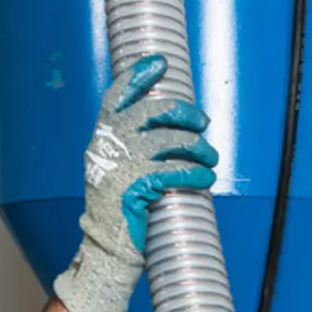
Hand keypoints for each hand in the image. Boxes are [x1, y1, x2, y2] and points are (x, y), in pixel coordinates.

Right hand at [53, 55, 218, 311]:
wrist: (105, 248)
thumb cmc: (119, 209)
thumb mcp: (118, 171)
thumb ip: (133, 146)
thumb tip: (171, 125)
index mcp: (101, 139)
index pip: (115, 97)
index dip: (137, 77)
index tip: (160, 63)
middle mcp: (107, 147)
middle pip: (150, 113)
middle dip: (183, 113)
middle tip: (203, 122)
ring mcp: (120, 167)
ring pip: (168, 141)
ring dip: (197, 148)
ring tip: (210, 158)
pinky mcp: (135, 189)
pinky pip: (174, 171)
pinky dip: (196, 172)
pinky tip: (207, 176)